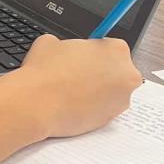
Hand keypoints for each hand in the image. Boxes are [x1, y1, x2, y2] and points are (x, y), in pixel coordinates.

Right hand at [19, 35, 142, 136]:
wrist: (37, 104)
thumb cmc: (45, 72)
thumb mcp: (51, 42)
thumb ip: (66, 45)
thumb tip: (62, 51)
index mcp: (117, 50)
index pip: (110, 48)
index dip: (93, 53)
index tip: (83, 59)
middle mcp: (127, 76)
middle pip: (116, 71)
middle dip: (100, 73)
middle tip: (77, 75)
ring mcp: (121, 101)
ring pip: (110, 93)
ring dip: (96, 92)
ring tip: (71, 91)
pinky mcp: (109, 121)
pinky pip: (102, 110)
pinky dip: (90, 108)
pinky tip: (72, 105)